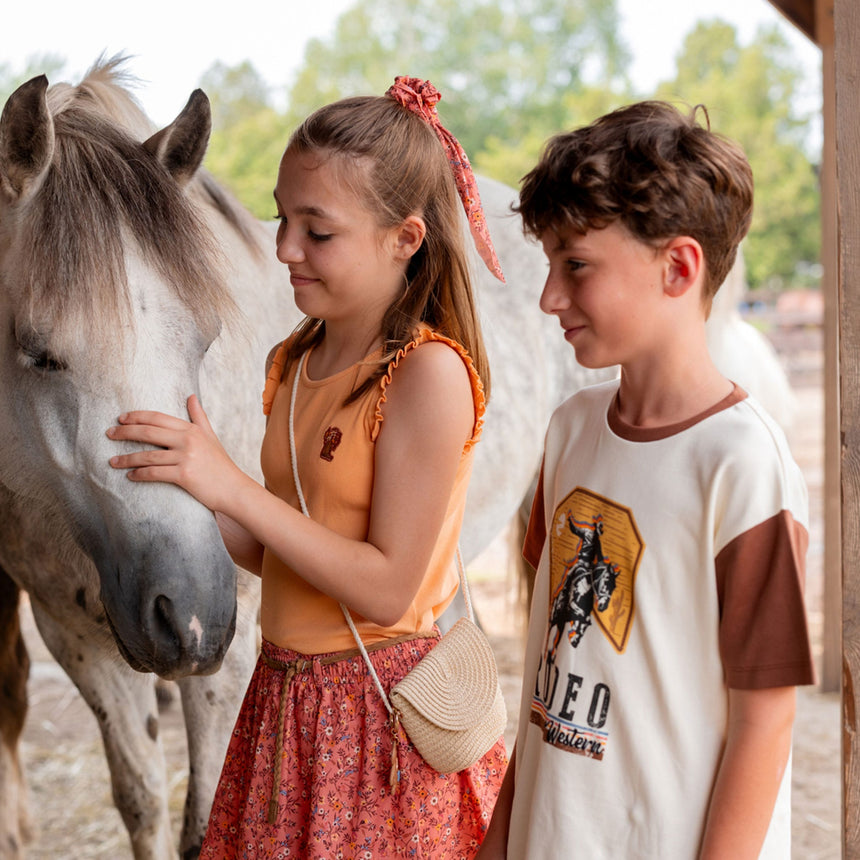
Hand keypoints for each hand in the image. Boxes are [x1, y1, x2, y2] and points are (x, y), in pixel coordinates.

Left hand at [107, 395, 244, 511]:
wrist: (234, 489)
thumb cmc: (221, 464)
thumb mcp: (211, 436)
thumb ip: (199, 417)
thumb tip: (191, 396)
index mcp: (192, 429)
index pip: (158, 418)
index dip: (137, 416)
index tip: (121, 418)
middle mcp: (188, 440)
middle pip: (148, 432)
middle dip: (125, 432)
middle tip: (109, 434)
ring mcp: (186, 457)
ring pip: (148, 455)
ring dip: (127, 458)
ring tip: (113, 461)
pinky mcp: (184, 475)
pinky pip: (154, 473)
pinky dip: (139, 474)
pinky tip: (130, 475)